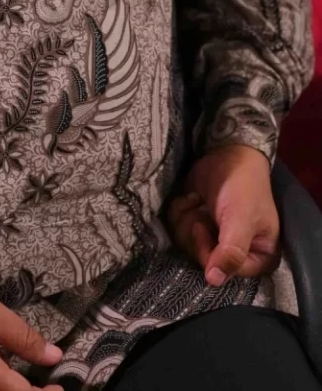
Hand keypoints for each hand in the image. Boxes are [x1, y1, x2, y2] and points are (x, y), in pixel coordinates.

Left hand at [167, 145, 279, 286]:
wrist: (229, 153)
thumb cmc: (242, 187)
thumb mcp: (241, 219)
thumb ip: (231, 251)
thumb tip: (214, 281)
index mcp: (257, 257)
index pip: (226, 273)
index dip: (209, 253)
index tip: (203, 228)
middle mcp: (234, 252)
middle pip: (202, 260)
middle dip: (195, 231)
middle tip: (201, 210)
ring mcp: (213, 237)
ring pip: (185, 244)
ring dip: (186, 218)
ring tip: (197, 201)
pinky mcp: (195, 222)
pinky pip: (176, 228)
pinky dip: (180, 210)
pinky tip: (191, 197)